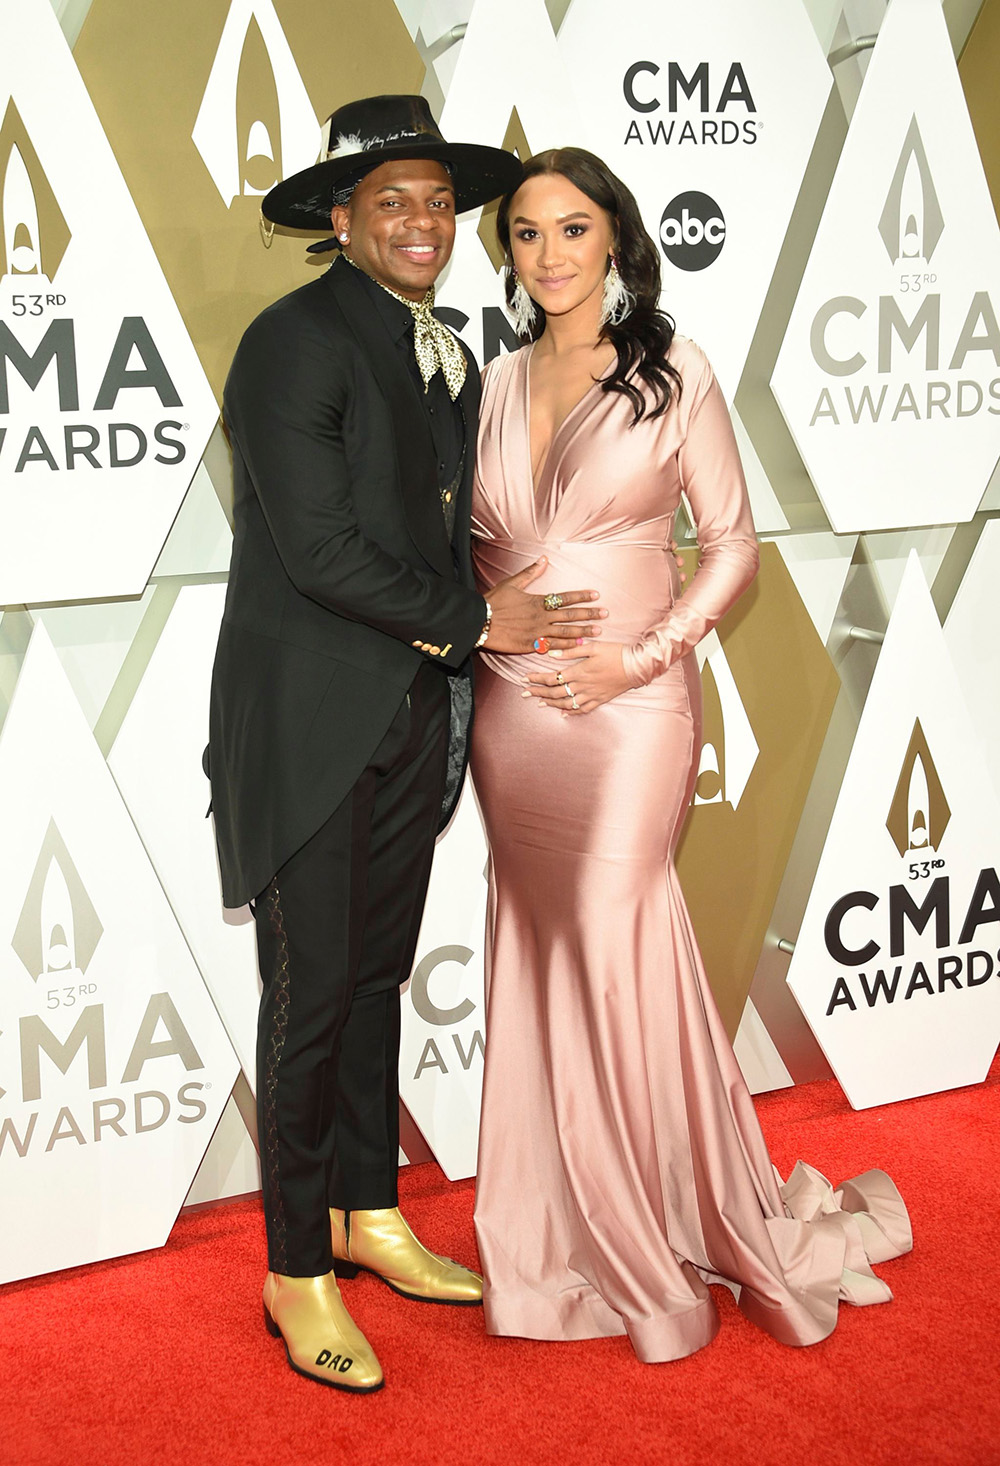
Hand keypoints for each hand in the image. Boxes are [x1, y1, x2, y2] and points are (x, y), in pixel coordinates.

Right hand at [486, 557, 606, 653]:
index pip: (565, 597)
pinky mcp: (531, 645)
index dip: (582, 596)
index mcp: (537, 601)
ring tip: (597, 632)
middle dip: (589, 614)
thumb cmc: (493, 602)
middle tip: (605, 615)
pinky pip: (553, 646)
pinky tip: (578, 646)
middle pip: (570, 615)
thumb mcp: (511, 583)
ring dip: (583, 632)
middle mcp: (541, 617)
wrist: (479, 622)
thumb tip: (544, 560)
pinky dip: (567, 647)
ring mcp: (537, 632)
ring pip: (565, 632)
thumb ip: (530, 573)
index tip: (596, 595)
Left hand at [524, 642, 631, 713]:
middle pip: (554, 693)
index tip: (525, 678)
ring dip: (551, 704)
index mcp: (579, 672)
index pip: (551, 678)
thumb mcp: (593, 647)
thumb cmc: (615, 653)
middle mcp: (582, 686)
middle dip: (537, 693)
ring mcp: (591, 695)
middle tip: (525, 693)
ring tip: (540, 702)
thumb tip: (551, 654)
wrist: (637, 666)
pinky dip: (571, 713)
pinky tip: (563, 713)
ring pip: (566, 704)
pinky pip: (582, 710)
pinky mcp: (600, 700)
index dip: (536, 679)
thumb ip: (571, 652)